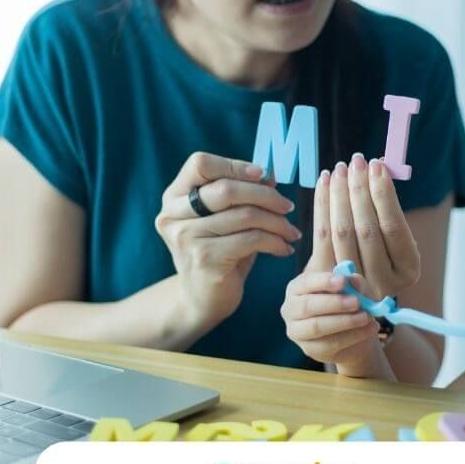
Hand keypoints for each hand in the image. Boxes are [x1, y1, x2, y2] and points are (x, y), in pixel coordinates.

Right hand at [156, 152, 302, 332]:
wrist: (201, 300)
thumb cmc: (218, 253)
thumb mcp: (226, 219)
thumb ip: (242, 195)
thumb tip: (270, 174)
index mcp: (174, 197)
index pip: (200, 164)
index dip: (234, 165)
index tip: (262, 175)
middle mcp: (173, 215)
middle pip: (226, 189)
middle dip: (265, 195)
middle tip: (287, 206)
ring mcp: (186, 237)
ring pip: (244, 215)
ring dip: (277, 222)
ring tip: (291, 231)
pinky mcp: (205, 259)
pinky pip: (251, 239)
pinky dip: (275, 242)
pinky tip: (284, 248)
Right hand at [280, 271, 381, 366]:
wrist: (354, 336)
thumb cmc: (349, 305)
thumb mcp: (355, 290)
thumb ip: (354, 284)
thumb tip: (353, 279)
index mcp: (298, 288)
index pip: (306, 282)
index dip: (323, 281)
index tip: (343, 281)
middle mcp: (291, 309)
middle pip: (307, 306)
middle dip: (334, 303)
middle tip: (357, 302)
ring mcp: (297, 331)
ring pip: (317, 327)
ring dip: (344, 321)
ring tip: (366, 317)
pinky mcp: (310, 349)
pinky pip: (330, 344)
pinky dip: (353, 336)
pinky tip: (369, 329)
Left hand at [306, 153, 419, 301]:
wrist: (349, 291)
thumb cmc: (377, 253)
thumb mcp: (392, 239)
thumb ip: (387, 209)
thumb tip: (378, 167)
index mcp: (408, 269)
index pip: (393, 227)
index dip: (384, 195)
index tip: (377, 166)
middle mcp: (383, 282)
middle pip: (367, 229)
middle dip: (359, 190)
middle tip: (356, 162)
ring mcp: (353, 284)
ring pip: (342, 232)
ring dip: (339, 195)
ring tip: (339, 169)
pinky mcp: (327, 278)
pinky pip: (322, 236)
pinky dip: (322, 205)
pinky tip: (323, 182)